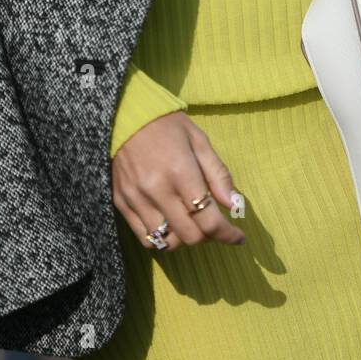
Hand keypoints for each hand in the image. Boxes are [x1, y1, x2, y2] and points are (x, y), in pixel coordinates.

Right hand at [111, 111, 245, 250]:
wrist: (124, 117)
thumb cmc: (167, 126)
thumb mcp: (199, 141)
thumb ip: (218, 174)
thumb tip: (234, 205)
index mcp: (180, 172)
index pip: (208, 220)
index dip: (228, 234)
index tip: (238, 237)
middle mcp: (157, 190)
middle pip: (190, 236)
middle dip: (208, 236)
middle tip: (213, 224)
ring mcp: (136, 199)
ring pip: (167, 242)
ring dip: (185, 239)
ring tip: (191, 223)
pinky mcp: (121, 203)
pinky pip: (145, 238)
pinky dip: (162, 238)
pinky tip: (170, 224)